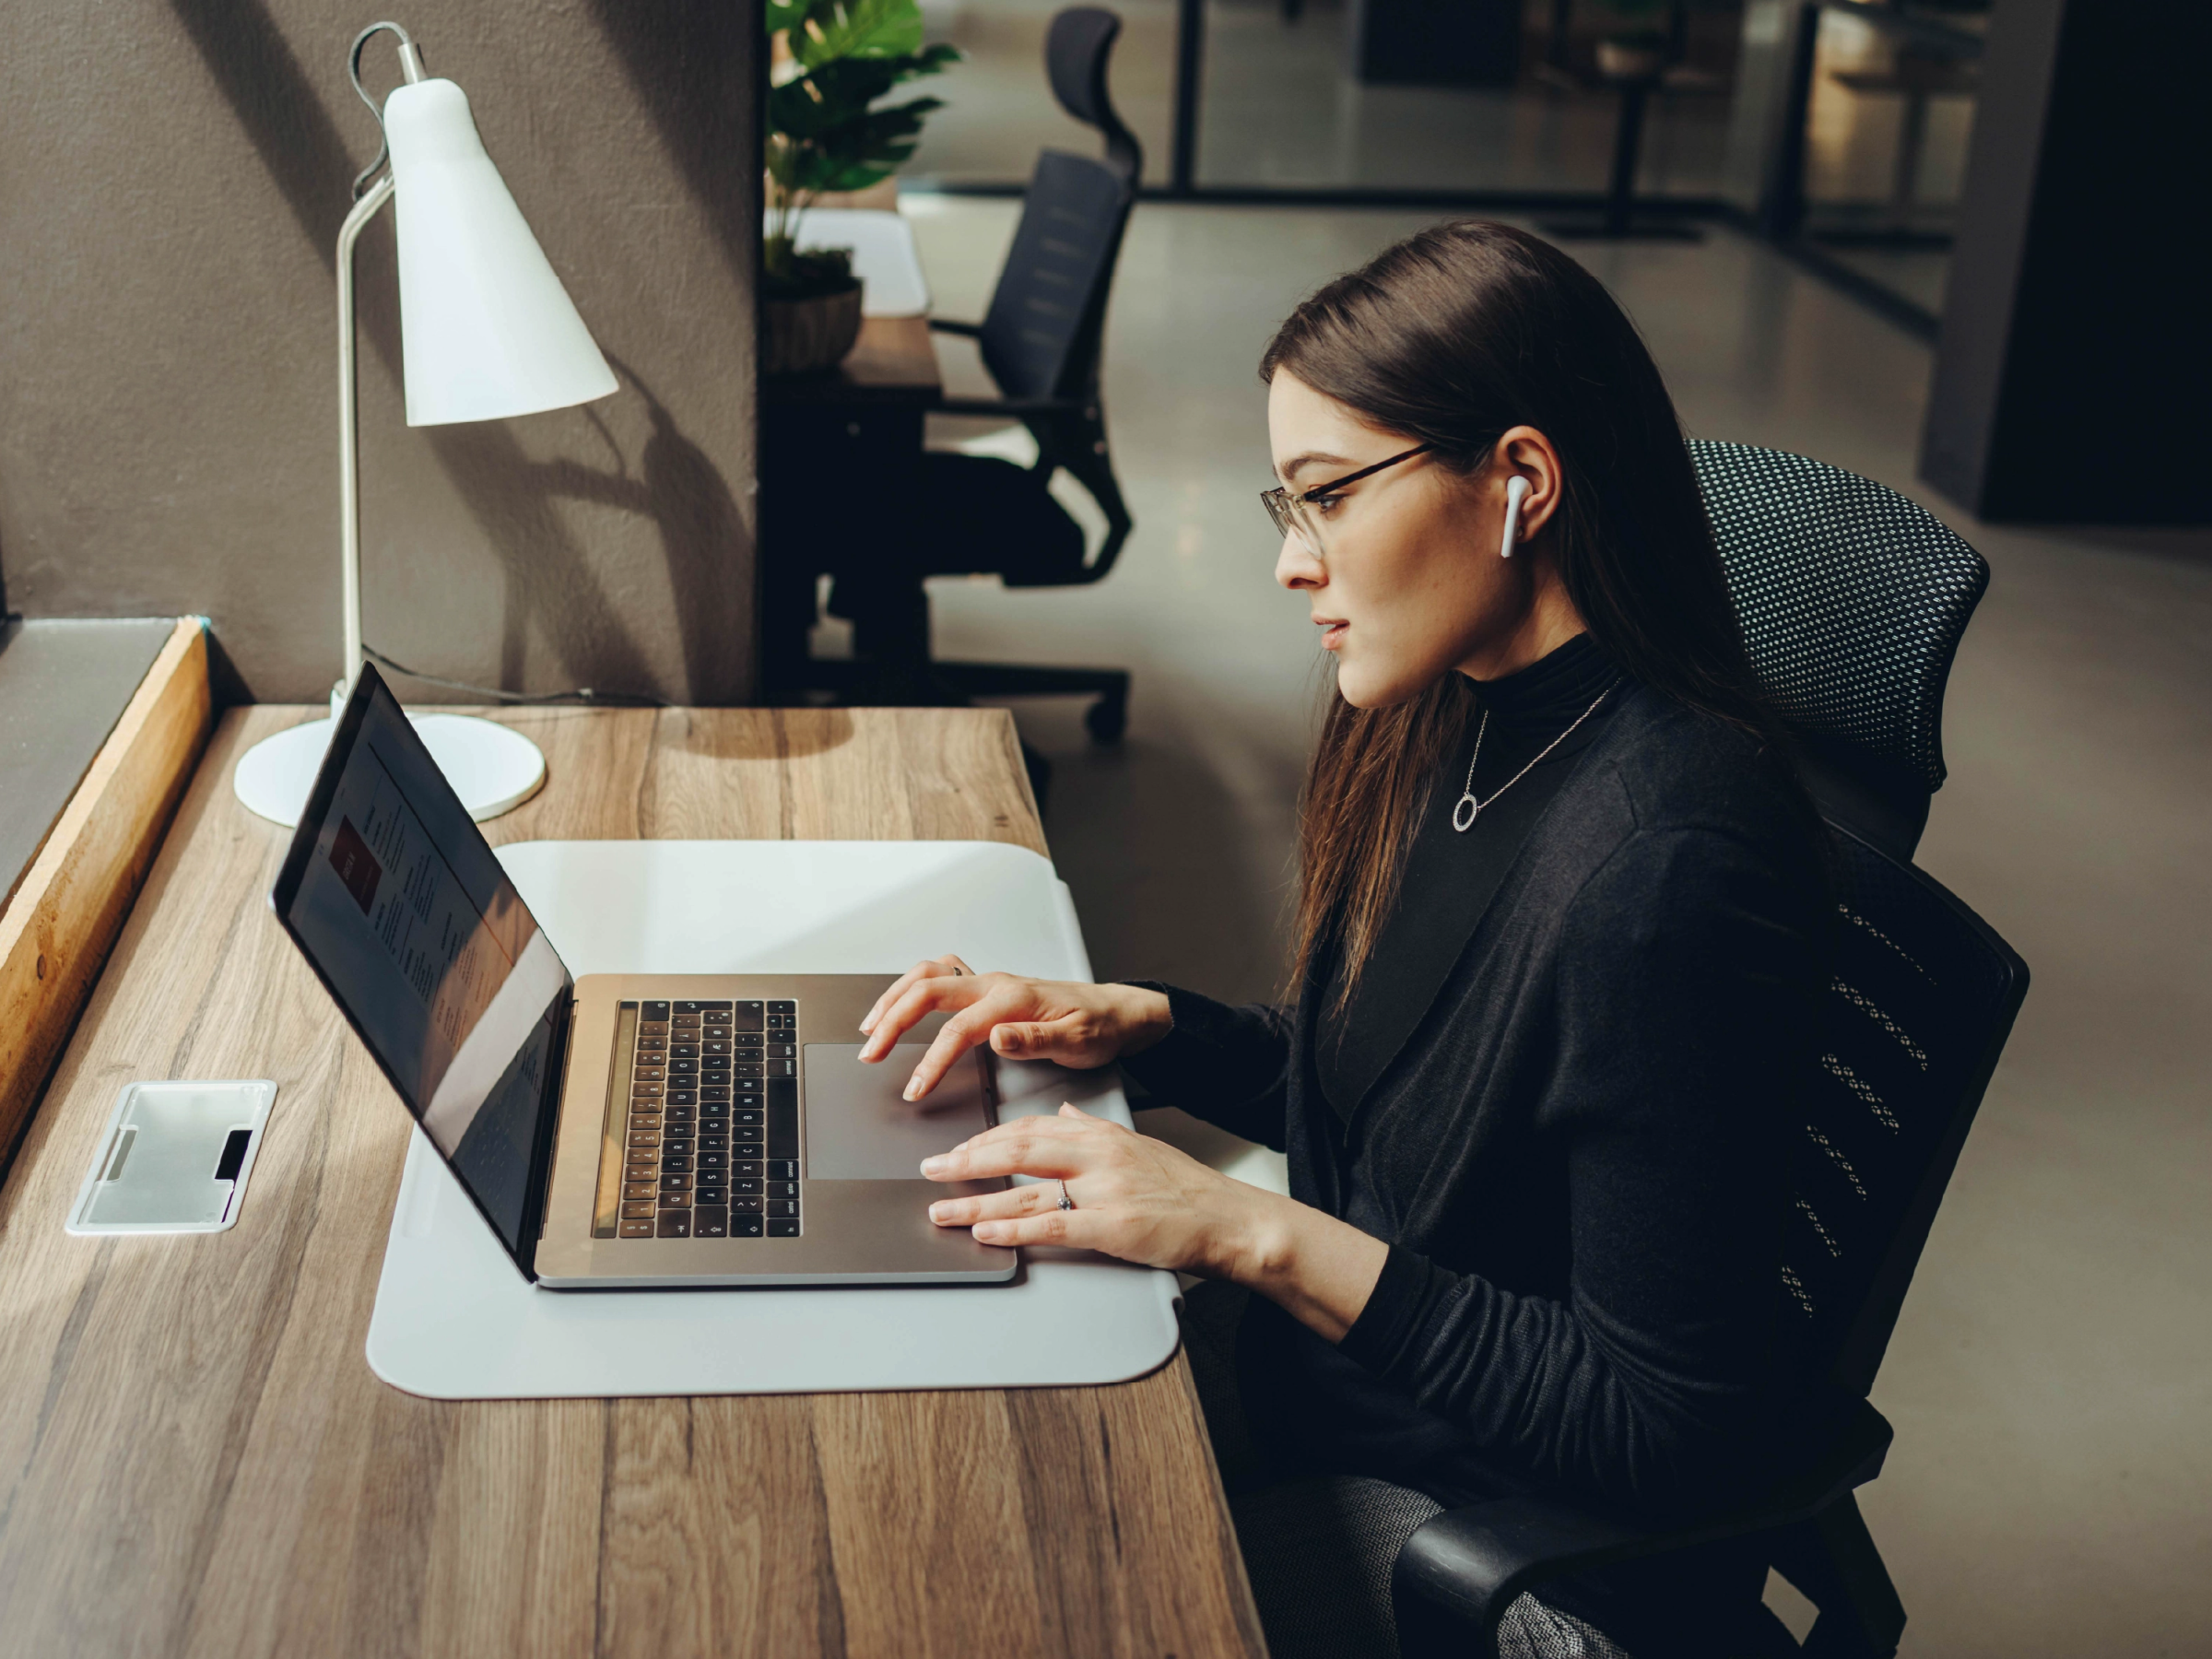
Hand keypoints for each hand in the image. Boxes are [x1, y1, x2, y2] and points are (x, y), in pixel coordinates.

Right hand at [858, 954, 1171, 1100]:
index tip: (914, 1088)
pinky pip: (941, 974)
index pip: (958, 1029)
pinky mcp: (989, 987)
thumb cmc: (1098, 1028)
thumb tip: (996, 1036)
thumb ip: (1034, 1040)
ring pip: (928, 975)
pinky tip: (900, 1002)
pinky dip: (913, 986)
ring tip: (871, 1026)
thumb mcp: (1077, 1042)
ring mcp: (989, 981)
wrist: (1116, 1011)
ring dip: (894, 998)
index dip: (930, 1060)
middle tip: (870, 1053)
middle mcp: (996, 984)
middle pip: (928, 991)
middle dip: (892, 1020)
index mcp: (1013, 999)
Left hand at [922, 1103, 1390, 1343]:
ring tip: (940, 1210)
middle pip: (1016, 1150)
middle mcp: (1097, 1154)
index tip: (956, 1148)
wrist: (1229, 1219)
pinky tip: (985, 1232)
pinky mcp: (1111, 1226)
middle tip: (931, 1170)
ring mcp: (1103, 1189)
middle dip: (966, 1161)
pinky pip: (1050, 1224)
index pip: (1030, 1127)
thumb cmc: (1186, 1188)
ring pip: (1024, 1187)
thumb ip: (1095, 1127)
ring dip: (974, 1200)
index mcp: (1101, 1132)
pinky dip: (1012, 1228)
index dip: (985, 1139)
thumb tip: (1065, 1109)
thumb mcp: (1138, 1144)